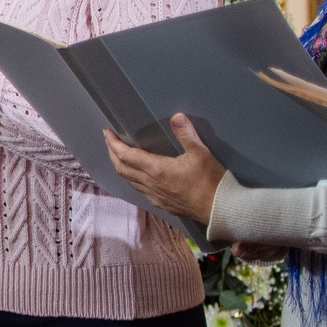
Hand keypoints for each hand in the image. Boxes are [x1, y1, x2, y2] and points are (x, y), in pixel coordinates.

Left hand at [104, 114, 227, 223]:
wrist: (220, 210)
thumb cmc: (211, 181)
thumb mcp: (200, 153)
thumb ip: (186, 134)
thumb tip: (176, 116)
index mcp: (156, 170)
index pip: (125, 155)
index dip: (113, 143)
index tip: (107, 132)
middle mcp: (151, 184)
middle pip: (122, 169)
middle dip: (112, 153)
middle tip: (110, 141)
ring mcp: (155, 197)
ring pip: (130, 181)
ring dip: (122, 167)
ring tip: (121, 156)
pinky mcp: (163, 204)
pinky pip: (141, 190)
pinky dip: (134, 179)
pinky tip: (140, 176)